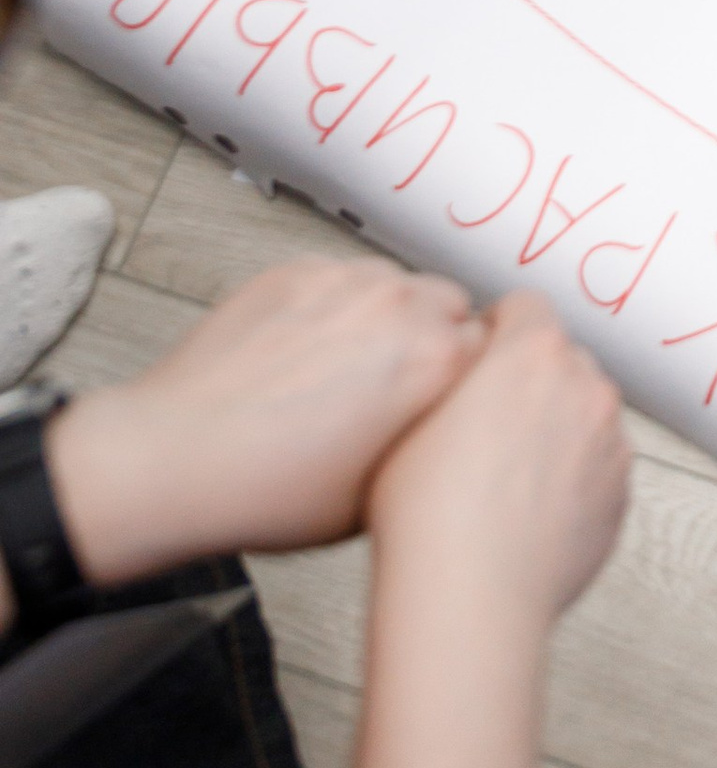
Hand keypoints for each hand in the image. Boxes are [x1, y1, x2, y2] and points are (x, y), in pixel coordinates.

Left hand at [47, 260, 480, 588]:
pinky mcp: (293, 271)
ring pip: (395, 284)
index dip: (469, 375)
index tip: (447, 396)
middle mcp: (400, 307)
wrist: (175, 461)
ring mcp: (343, 281)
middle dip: (436, 336)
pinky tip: (303, 353)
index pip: (491, 345)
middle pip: (450, 304)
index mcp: (436, 363)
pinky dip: (334, 306)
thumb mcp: (381, 497)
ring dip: (387, 316)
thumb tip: (446, 429)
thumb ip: (433, 444)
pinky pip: (339, 278)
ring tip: (346, 368)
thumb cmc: (273, 492)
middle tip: (399, 383)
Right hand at [366, 294, 628, 640]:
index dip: (495, 331)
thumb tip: (469, 367)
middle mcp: (584, 387)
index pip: (524, 307)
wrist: (468, 595)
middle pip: (561, 360)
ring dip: (556, 428)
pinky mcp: (620, 495)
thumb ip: (456, 375)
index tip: (479, 359)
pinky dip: (573, 476)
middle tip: (485, 425)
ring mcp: (611, 442)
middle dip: (529, 381)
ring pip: (584, 414)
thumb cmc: (426, 511)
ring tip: (504, 475)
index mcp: (531, 353)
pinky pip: (598, 466)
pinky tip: (527, 509)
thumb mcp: (413, 415)